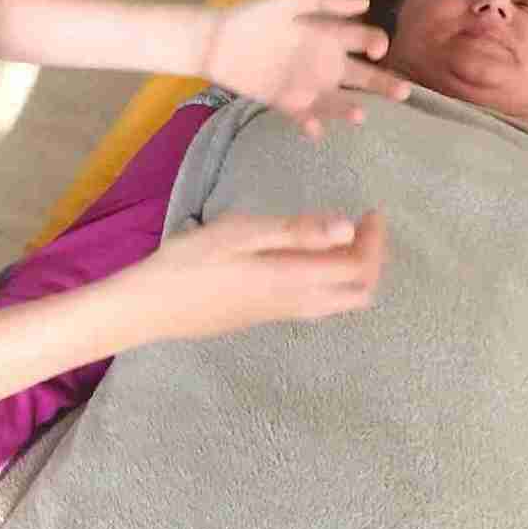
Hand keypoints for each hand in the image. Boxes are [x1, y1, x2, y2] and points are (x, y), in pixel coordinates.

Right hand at [131, 206, 386, 343]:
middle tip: (364, 227)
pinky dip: (330, 280)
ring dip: (352, 272)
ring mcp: (281, 314)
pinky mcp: (265, 316)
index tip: (371, 212)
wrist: (152, 306)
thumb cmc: (191, 262)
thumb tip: (348, 228)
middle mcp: (296, 304)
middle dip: (372, 260)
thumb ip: (294, 231)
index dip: (375, 242)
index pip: (358, 270)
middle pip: (358, 294)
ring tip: (340, 237)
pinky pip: (318, 303)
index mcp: (293, 280)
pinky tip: (306, 256)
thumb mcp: (239, 233)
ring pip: (339, 303)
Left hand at [203, 0, 410, 134]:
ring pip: (338, 100)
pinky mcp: (286, 102)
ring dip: (349, 109)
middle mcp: (323, 62)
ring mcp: (307, 84)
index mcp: (327, 35)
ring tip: (359, 115)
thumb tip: (365, 4)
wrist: (214, 41)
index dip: (376, 43)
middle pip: (361, 76)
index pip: (363, 40)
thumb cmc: (251, 16)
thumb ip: (324, 2)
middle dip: (383, 83)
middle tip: (403, 92)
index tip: (376, 48)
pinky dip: (312, 126)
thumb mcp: (287, 2)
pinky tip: (316, 129)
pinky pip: (305, 117)